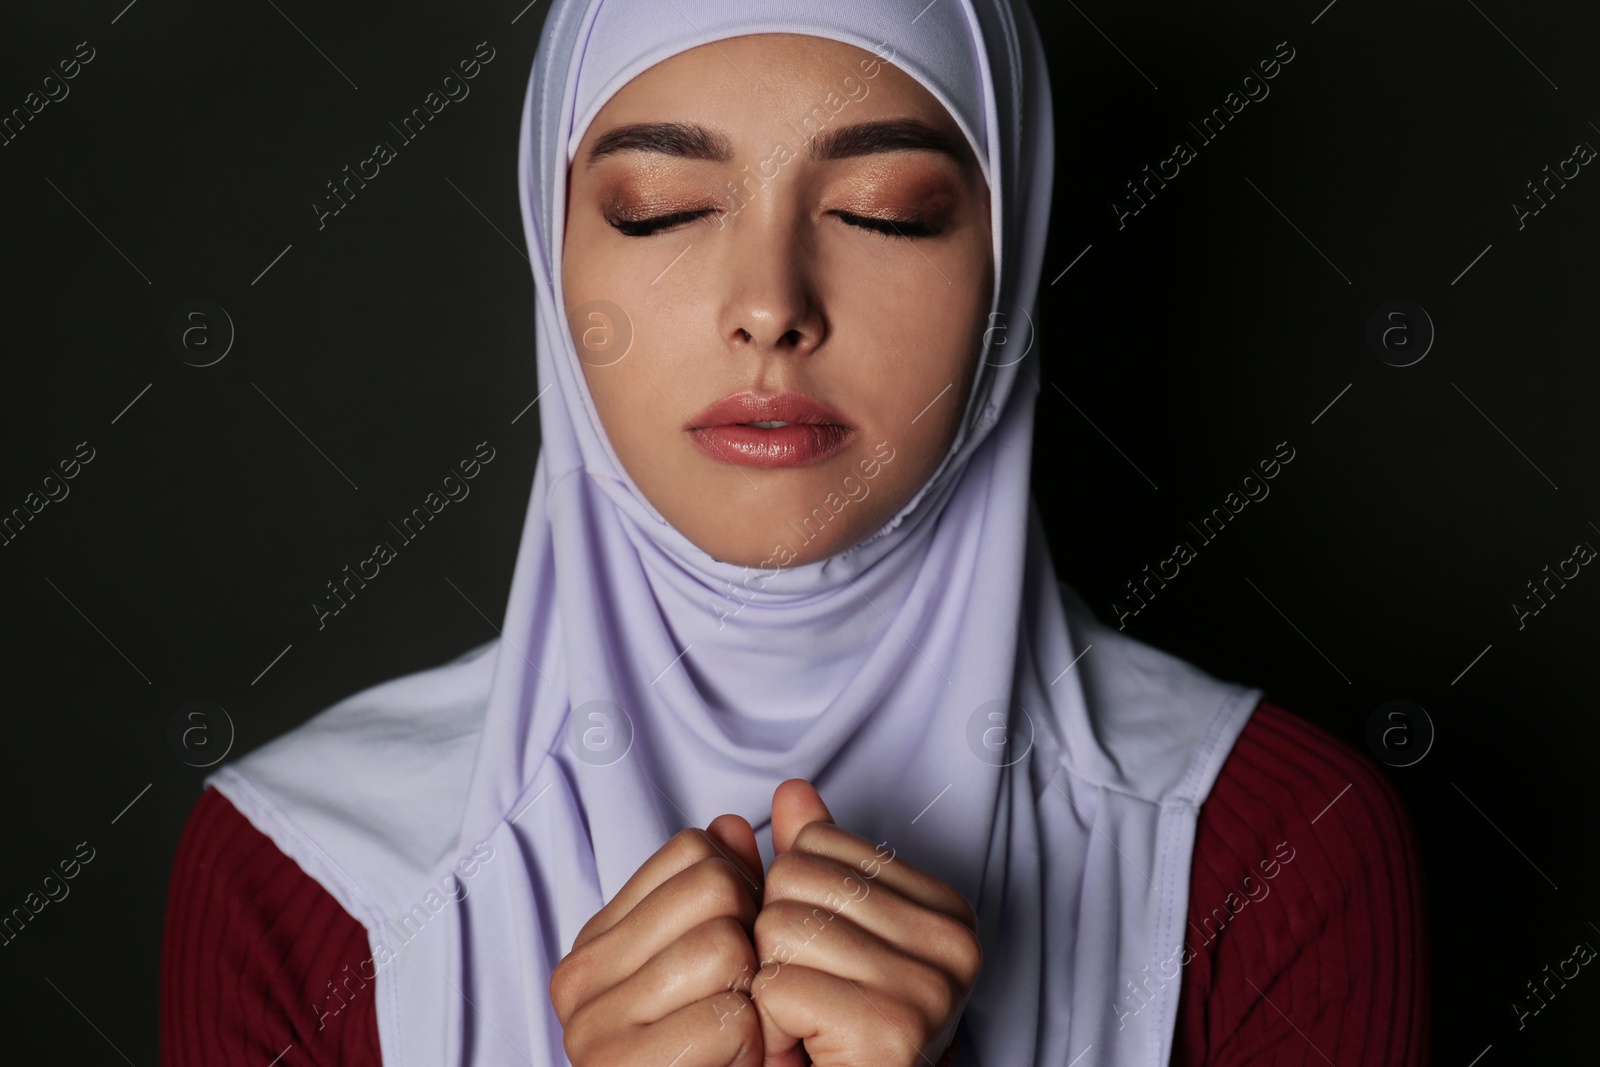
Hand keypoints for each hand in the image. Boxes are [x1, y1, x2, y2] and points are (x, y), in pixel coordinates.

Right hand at [549, 814, 768, 1066]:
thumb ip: (726, 887)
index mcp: (595, 942)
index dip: (741, 891)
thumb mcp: (722, 960)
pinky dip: (754, 1043)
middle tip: (743, 999)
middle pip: (715, 890)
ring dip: (757, 997)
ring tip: (741, 1036)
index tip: (739, 948)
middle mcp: (577, 980)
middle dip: (753, 942)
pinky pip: (730, 1017)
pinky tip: (738, 1065)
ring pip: (726, 946)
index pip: (693, 850)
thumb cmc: (719, 1055)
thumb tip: (733, 824)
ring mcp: (593, 1030)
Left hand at [748, 780, 980, 1066]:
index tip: (825, 964)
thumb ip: (816, 863)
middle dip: (775, 945)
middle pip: (795, 882)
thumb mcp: (827, 939)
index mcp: (947, 910)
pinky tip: (805, 1050)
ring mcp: (931, 987)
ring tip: (806, 1026)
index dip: (792, 905)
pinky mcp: (895, 1030)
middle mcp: (954, 944)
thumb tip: (793, 792)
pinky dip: (771, 1024)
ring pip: (781, 929)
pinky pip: (778, 986)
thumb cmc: (836, 1038)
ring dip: (771, 988)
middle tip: (809, 1001)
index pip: (817, 847)